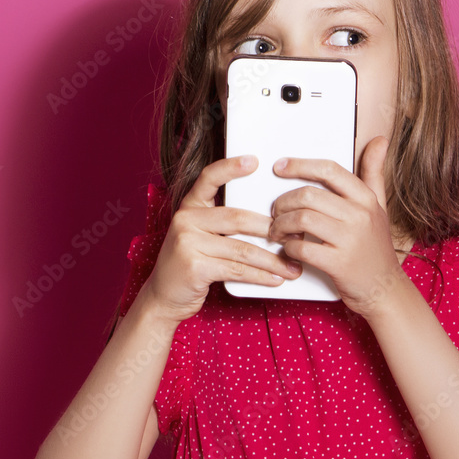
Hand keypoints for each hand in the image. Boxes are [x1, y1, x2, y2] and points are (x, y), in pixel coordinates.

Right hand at [138, 155, 302, 322]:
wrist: (163, 298)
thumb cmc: (191, 266)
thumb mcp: (200, 237)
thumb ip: (222, 225)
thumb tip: (270, 223)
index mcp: (190, 207)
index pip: (209, 178)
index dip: (231, 168)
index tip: (255, 161)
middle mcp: (185, 220)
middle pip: (238, 218)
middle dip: (272, 230)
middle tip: (295, 237)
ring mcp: (187, 242)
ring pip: (242, 249)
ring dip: (272, 260)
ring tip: (292, 267)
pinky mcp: (194, 266)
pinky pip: (237, 269)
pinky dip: (260, 276)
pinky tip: (275, 279)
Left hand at [267, 135, 408, 316]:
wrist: (384, 289)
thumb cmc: (375, 247)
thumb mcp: (379, 207)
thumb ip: (374, 173)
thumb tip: (379, 140)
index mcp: (365, 198)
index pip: (329, 170)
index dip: (300, 165)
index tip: (280, 167)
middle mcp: (359, 216)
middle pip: (308, 195)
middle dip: (283, 202)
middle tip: (276, 211)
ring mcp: (349, 240)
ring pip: (301, 219)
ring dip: (281, 225)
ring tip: (277, 231)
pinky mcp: (338, 263)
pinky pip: (301, 247)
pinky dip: (288, 248)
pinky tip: (289, 249)